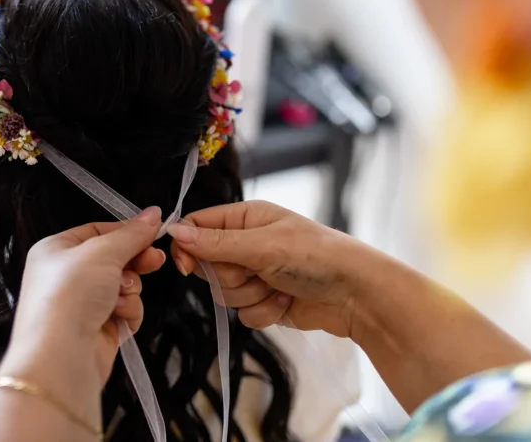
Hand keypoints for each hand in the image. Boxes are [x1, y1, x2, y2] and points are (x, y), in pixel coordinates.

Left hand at [0, 208, 165, 394]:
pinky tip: (119, 316)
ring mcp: (82, 304)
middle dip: (135, 261)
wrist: (60, 357)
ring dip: (130, 290)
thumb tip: (153, 213)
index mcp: (56, 250)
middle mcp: (66, 276)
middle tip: (154, 261)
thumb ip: (131, 234)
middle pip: (114, 259)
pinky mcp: (98, 329)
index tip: (154, 231)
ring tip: (119, 297)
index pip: (97, 231)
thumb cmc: (69, 295)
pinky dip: (128, 312)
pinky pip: (126, 311)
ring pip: (124, 286)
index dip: (126, 231)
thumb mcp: (102, 252)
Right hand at [168, 200, 376, 337]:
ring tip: (278, 287)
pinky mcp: (264, 301)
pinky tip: (286, 302)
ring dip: (250, 296)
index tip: (188, 268)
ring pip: (223, 293)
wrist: (356, 296)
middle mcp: (246, 243)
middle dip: (231, 277)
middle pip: (208, 266)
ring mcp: (255, 273)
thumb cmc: (316, 257)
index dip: (188, 247)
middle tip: (258, 272)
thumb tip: (174, 231)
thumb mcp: (263, 245)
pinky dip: (263, 312)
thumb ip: (216, 242)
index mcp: (245, 218)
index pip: (198, 227)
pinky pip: (242, 314)